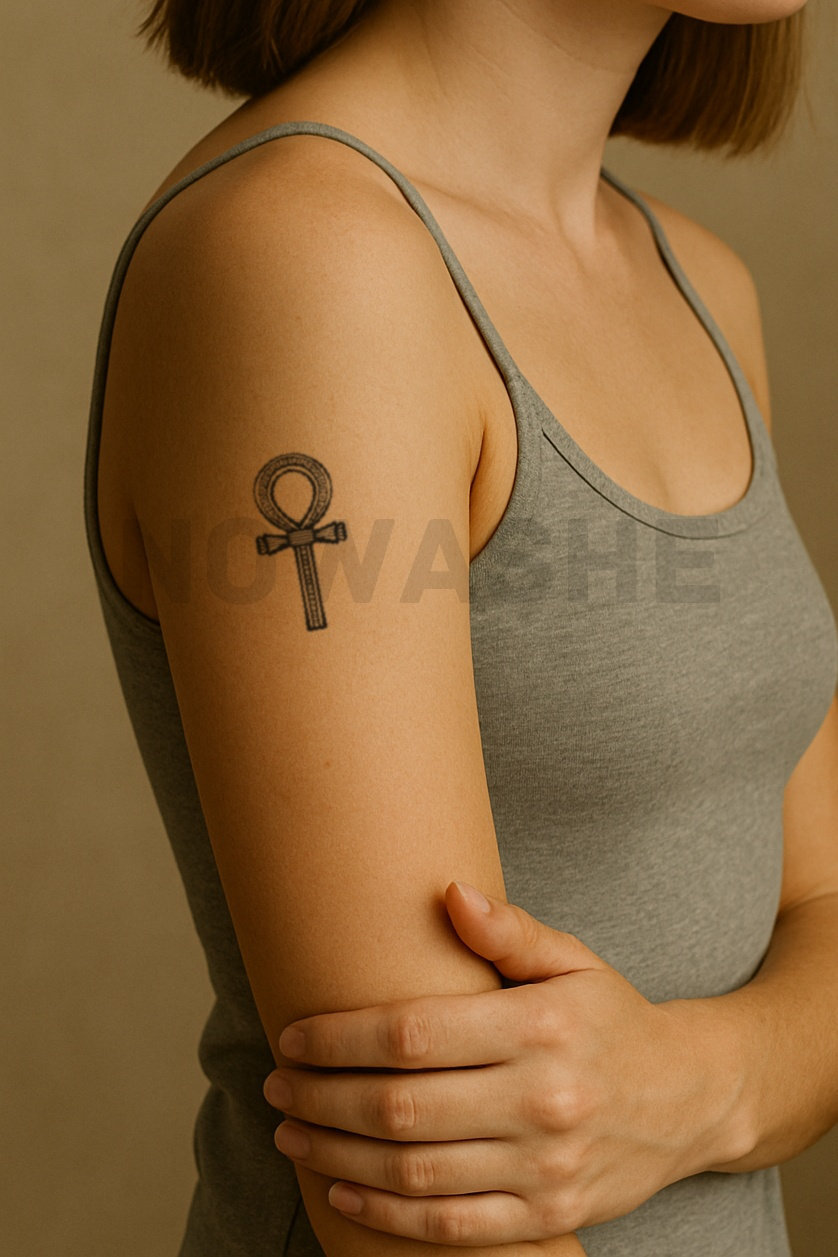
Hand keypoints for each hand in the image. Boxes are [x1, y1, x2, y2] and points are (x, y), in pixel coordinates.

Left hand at [263, 882, 737, 1245]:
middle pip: (401, 1107)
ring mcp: (545, 1167)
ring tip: (290, 1134)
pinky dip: (387, 1216)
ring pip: (414, 1172)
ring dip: (336, 1156)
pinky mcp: (548, 1213)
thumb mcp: (573, 961)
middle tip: (276, 1086)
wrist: (690, 1097)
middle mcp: (541, 1100)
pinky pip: (451, 1226)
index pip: (415, 1033)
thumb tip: (448, 892)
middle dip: (321, 1098)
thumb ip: (509, 931)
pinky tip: (342, 1191)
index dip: (340, 1036)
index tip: (293, 1034)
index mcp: (539, 1026)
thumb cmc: (613, 1019)